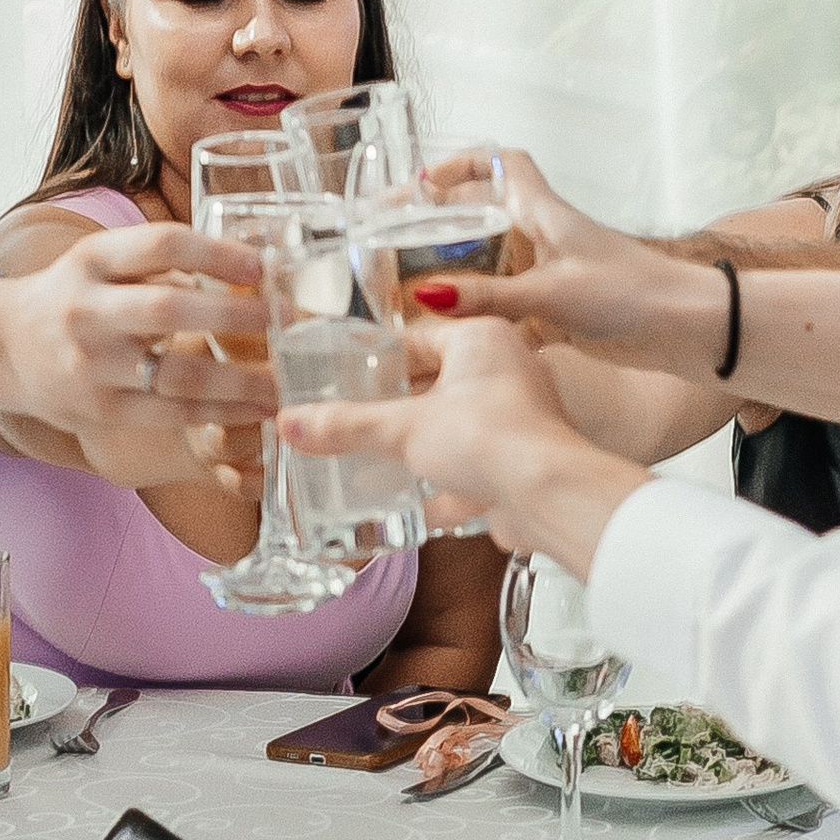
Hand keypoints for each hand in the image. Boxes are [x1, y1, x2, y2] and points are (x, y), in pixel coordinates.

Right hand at [0, 220, 273, 483]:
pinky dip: (219, 413)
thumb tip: (250, 266)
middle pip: (168, 309)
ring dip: (239, 380)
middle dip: (235, 316)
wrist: (2, 350)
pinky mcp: (100, 410)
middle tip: (287, 320)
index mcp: (92, 260)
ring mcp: (91, 365)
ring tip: (284, 381)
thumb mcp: (101, 262)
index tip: (263, 265)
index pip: (160, 244)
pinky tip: (255, 409)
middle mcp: (86, 310)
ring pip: (175, 374)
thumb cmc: (74, 298)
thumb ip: (160, 262)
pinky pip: (170, 414)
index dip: (216, 252)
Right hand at [280, 318, 647, 576]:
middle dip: (401, 406)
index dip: (382, 359)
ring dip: (426, 445)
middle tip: (358, 418)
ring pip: (460, 425)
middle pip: (439, 383)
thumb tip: (292, 422)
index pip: (420, 339)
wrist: (548, 496)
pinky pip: (479, 464)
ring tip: (382, 458)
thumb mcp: (402, 429)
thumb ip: (347, 427)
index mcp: (484, 338)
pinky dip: (452, 482)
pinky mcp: (526, 459)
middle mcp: (510, 368)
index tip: (349, 375)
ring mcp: (522, 416)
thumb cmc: (488, 438)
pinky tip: (421, 500)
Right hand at [412, 152, 728, 370]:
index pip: (501, 164)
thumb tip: (427, 295)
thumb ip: (488, 297)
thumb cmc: (631, 294)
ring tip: (413, 288)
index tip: (425, 182)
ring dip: (462, 271)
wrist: (687, 329)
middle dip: (445, 222)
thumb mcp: (550, 294)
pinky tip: (459, 336)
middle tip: (400, 238)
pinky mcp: (565, 310)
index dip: (462, 163)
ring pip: (497, 263)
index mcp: (545, 213)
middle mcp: (548, 237)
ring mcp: (556, 273)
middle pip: (487, 215)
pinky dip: (486, 316)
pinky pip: (512, 306)